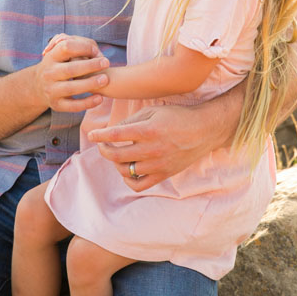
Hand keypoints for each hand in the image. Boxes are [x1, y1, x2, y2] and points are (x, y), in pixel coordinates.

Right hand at [35, 34, 107, 112]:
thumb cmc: (59, 65)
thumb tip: (94, 50)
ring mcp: (51, 90)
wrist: (39, 87)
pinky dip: (87, 103)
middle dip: (90, 66)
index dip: (83, 47)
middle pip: (70, 69)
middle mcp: (48, 73)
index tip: (96, 50)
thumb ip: (76, 47)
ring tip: (105, 79)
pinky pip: (73, 106)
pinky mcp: (57, 105)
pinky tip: (100, 98)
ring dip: (90, 84)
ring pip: (71, 88)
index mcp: (51, 57)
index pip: (66, 47)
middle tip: (106, 62)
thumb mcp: (60, 54)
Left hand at [86, 103, 224, 191]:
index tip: (92, 135)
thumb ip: (132, 121)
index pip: (115, 135)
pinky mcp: (163, 175)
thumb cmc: (178, 117)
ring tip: (118, 155)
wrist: (204, 130)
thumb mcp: (154, 111)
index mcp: (148, 130)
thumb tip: (113, 131)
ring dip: (116, 163)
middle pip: (116, 155)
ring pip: (125, 171)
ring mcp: (157, 165)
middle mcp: (151, 149)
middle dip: (104, 149)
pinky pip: (139, 184)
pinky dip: (129, 179)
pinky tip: (129, 170)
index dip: (100, 135)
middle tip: (103, 144)